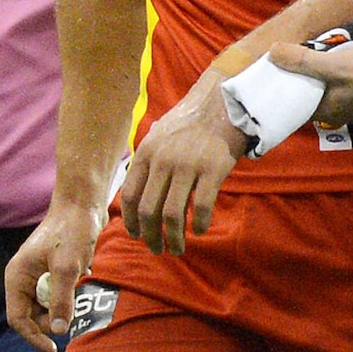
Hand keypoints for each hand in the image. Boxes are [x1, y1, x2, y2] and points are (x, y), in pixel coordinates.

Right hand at [4, 200, 106, 351]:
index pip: (18, 319)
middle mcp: (23, 277)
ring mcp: (37, 274)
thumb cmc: (71, 231)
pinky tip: (80, 280)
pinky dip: (68, 295)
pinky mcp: (52, 270)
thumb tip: (58, 330)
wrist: (83, 204)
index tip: (54, 348)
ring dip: (61, 306)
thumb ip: (61, 300)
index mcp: (17, 276)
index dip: (34, 336)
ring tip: (77, 289)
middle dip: (51, 319)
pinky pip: (57, 293)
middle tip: (72, 310)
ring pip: (46, 305)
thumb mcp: (67, 267)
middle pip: (32, 315)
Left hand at [120, 69, 249, 254]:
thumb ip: (147, 162)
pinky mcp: (212, 169)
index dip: (131, 221)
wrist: (222, 102)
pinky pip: (200, 207)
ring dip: (174, 238)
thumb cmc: (190, 123)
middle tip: (158, 249)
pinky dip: (198, 225)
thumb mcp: (159, 136)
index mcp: (147, 152)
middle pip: (148, 210)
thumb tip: (136, 196)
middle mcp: (163, 160)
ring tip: (178, 248)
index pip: (130, 195)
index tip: (136, 235)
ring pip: (172, 214)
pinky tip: (199, 230)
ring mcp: (188, 165)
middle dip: (151, 236)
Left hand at [267, 38, 352, 125]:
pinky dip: (332, 77)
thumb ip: (302, 60)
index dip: (285, 94)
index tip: (275, 78)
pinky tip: (331, 63)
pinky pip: (341, 87)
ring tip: (306, 60)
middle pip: (312, 99)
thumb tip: (272, 53)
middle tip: (288, 66)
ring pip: (327, 93)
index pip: (297, 108)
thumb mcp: (331, 64)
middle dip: (301, 84)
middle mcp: (338, 113)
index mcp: (326, 111)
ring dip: (317, 80)